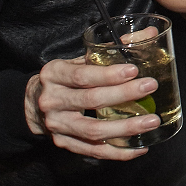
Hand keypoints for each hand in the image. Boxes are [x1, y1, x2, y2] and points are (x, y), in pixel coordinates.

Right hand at [24, 59, 163, 160]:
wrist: (33, 104)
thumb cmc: (65, 78)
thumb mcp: (79, 59)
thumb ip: (112, 48)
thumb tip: (150, 33)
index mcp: (54, 74)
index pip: (82, 75)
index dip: (108, 74)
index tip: (134, 70)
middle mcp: (52, 100)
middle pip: (91, 100)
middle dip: (123, 94)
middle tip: (150, 87)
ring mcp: (56, 125)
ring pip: (93, 131)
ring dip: (125, 128)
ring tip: (151, 122)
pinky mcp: (63, 144)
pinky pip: (93, 151)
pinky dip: (118, 152)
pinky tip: (139, 147)